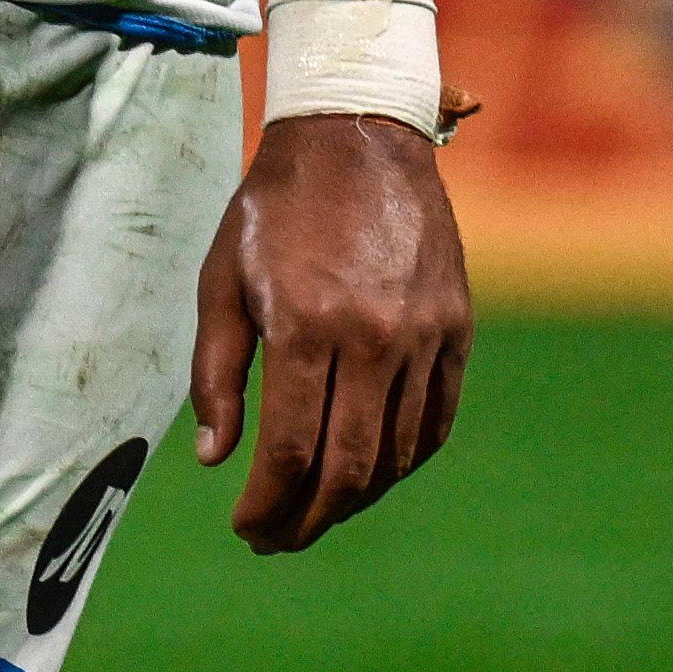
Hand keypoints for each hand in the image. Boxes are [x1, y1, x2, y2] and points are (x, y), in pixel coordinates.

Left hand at [189, 114, 470, 551]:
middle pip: (347, 470)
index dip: (265, 506)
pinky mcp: (456, 327)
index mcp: (304, 324)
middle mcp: (372, 337)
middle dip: (306, 520)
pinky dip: (402, 462)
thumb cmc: (274, 207)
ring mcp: (423, 334)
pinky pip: (435, 422)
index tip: (245, 528)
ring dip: (354, 500)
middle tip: (276, 539)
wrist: (357, 133)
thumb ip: (216, 373)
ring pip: (395, 455)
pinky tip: (370, 474)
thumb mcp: (221, 278)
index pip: (289, 452)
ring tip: (316, 511)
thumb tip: (217, 461)